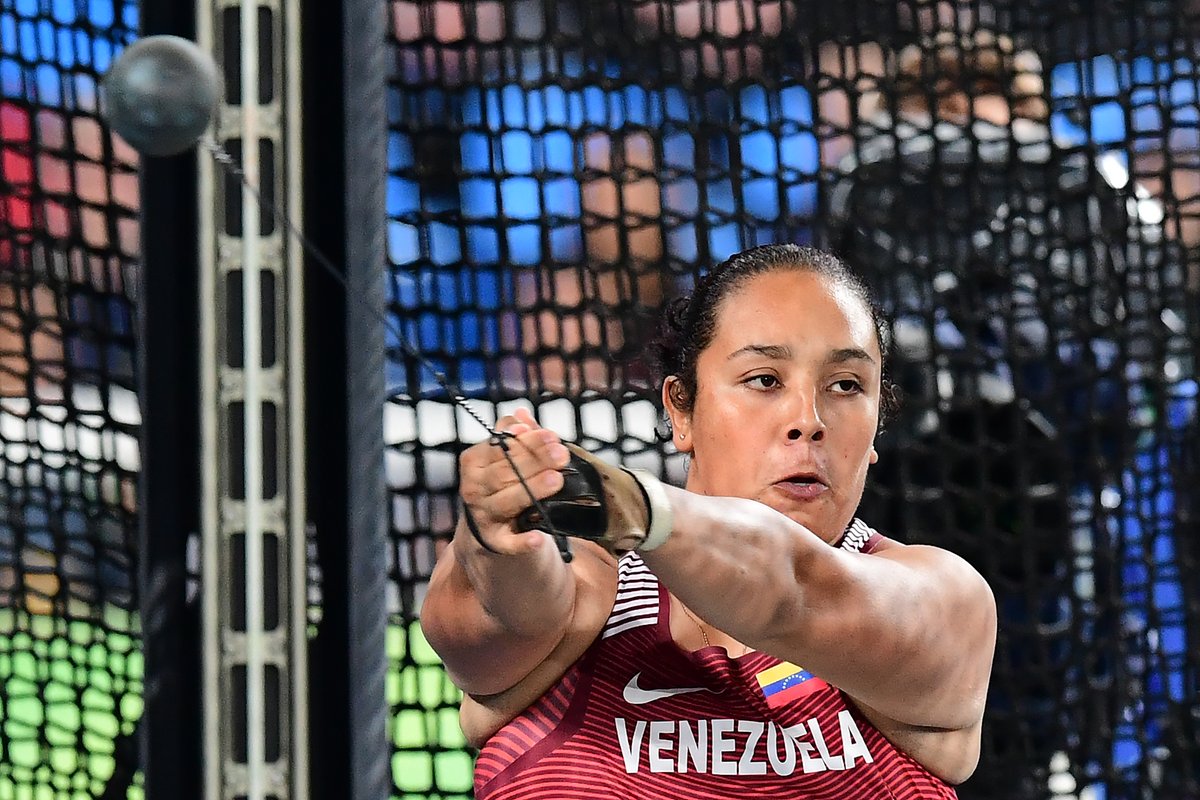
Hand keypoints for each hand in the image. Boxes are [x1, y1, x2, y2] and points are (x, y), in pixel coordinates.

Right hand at [457, 407, 570, 555]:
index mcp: (474, 463)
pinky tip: (538, 538)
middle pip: (505, 473)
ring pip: (506, 502)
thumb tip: (522, 416)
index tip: (552, 435)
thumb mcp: (504, 458)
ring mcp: (483, 516)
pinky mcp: (494, 542)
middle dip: (535, 461)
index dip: (527, 441)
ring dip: (531, 491)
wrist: (488, 527)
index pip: (500, 447)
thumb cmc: (503, 482)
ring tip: (556, 480)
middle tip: (562, 454)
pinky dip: (522, 543)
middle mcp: (474, 489)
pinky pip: (507, 544)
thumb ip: (515, 437)